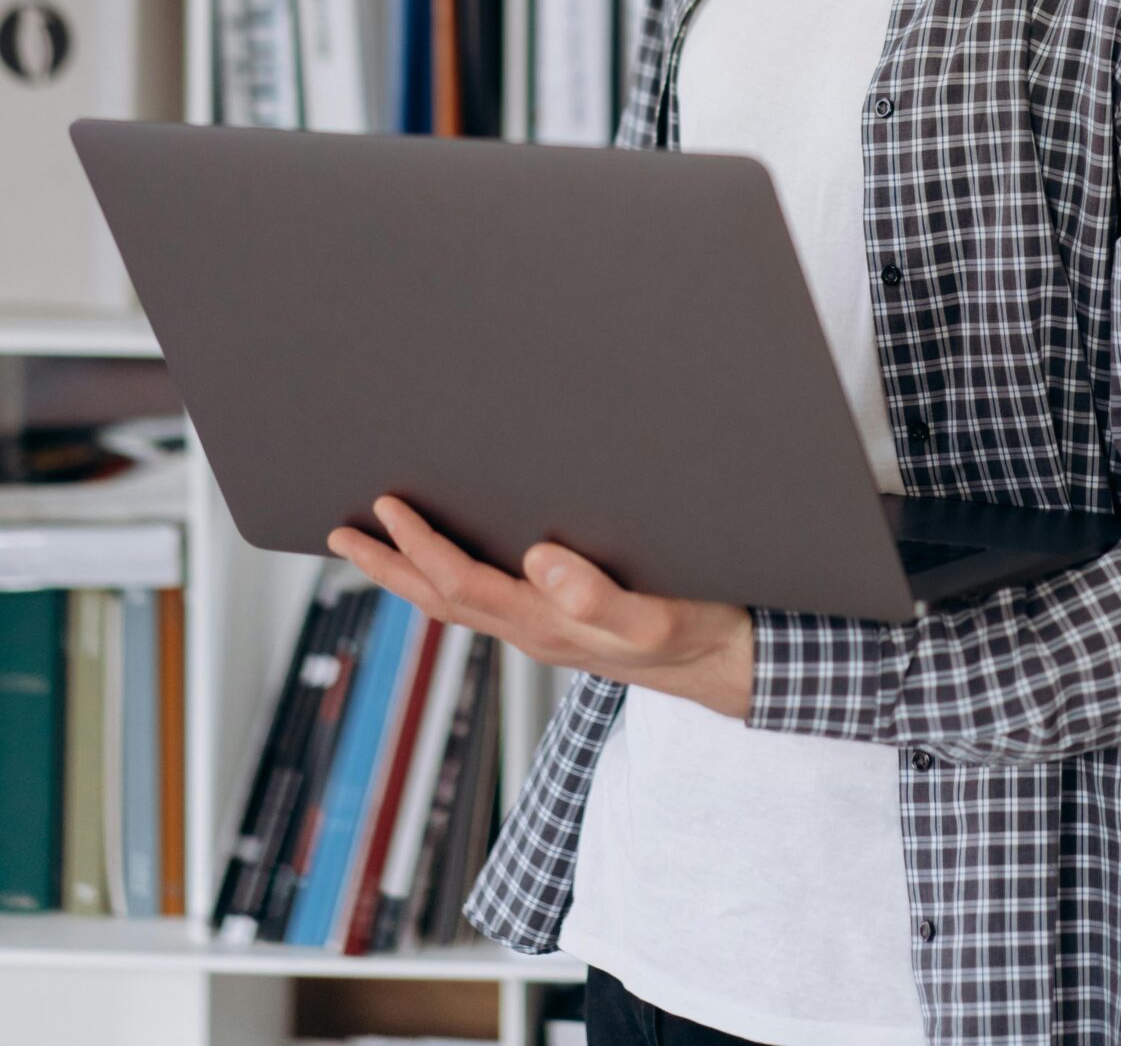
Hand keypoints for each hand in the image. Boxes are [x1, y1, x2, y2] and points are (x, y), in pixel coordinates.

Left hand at [326, 496, 754, 721]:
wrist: (730, 665)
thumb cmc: (697, 633)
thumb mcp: (655, 616)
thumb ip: (597, 596)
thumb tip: (538, 559)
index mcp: (544, 625)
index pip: (460, 583)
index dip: (417, 545)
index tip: (384, 507)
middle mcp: (532, 631)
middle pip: (439, 600)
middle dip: (386, 566)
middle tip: (340, 533)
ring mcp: (543, 631)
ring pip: (457, 604)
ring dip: (409, 574)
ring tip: (374, 544)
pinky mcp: (560, 625)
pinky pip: (486, 602)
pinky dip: (450, 579)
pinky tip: (452, 558)